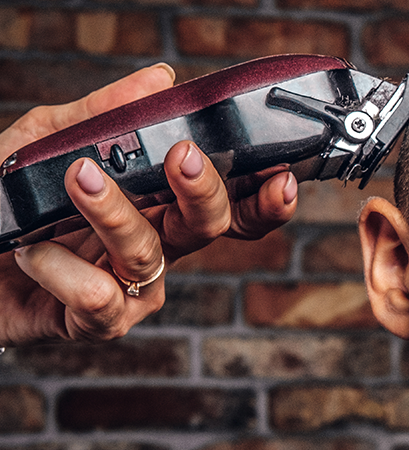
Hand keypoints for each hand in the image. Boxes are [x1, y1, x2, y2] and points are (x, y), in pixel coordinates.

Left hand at [0, 63, 297, 345]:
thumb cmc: (6, 200)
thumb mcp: (47, 141)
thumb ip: (103, 113)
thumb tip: (161, 80)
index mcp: (159, 204)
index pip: (229, 202)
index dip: (264, 197)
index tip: (280, 173)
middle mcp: (155, 246)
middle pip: (211, 226)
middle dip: (205, 191)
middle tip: (181, 156)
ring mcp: (128, 289)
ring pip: (148, 255)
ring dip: (113, 214)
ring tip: (75, 180)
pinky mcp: (91, 322)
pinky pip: (98, 298)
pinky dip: (61, 268)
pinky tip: (30, 249)